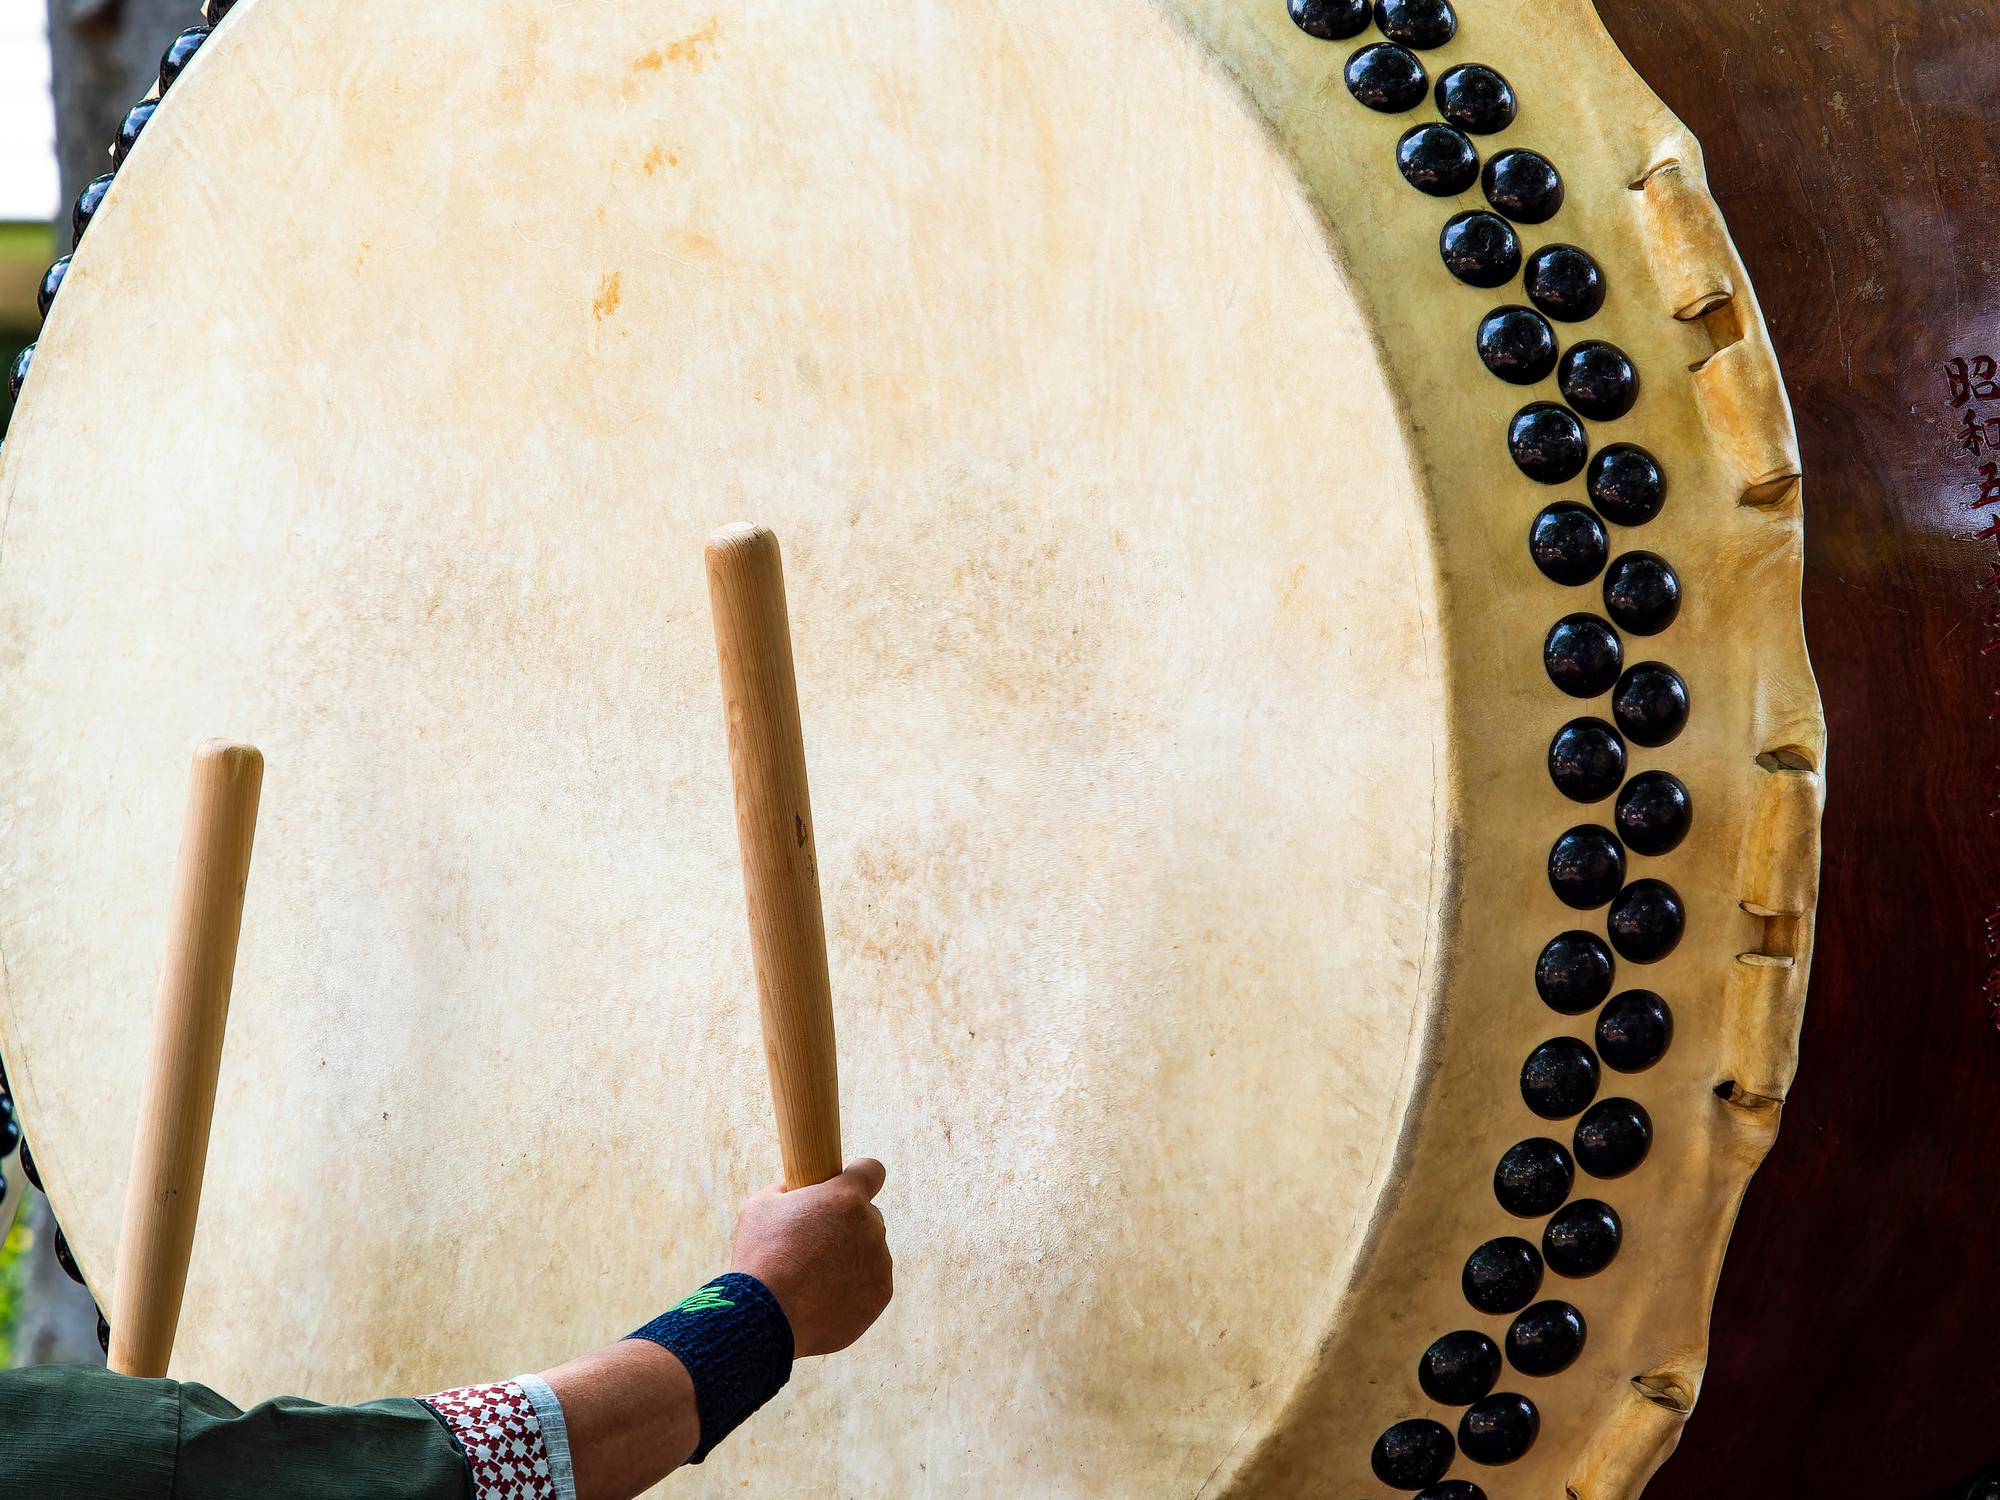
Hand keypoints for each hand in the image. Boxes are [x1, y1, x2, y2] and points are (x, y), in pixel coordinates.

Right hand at [730, 1157, 892, 1356]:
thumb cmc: (760, 1257)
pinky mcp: (880, 1294)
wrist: (764, 1317)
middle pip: (867, 1216)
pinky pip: (871, 1283)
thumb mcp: (761, 1205)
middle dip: (846, 1225)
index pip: (872, 1170)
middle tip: (813, 1244)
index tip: (847, 1187)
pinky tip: (824, 1296)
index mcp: (846, 1197)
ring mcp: (879, 1262)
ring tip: (813, 1277)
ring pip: (869, 1251)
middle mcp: (871, 1226)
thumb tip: (796, 1190)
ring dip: (850, 1258)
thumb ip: (788, 1189)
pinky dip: (853, 1288)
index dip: (858, 1176)